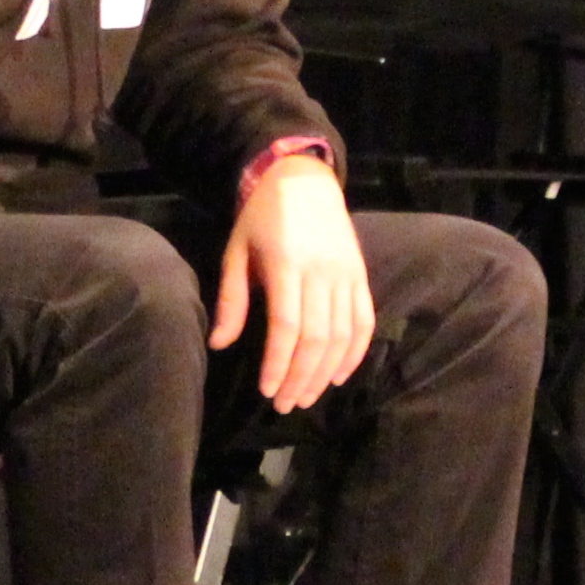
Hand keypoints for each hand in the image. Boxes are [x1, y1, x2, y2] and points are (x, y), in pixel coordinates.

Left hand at [208, 156, 375, 411]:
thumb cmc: (262, 218)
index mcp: (286, 264)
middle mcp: (321, 270)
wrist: (303, 180)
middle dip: (301, 377)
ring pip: (342, 334)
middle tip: (286, 405)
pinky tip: (339, 376)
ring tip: (307, 397)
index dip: (279, 363)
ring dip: (325, 372)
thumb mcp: (236, 251)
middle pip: (317, 337)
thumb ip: (231, 299)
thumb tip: (219, 344)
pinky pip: (364, 320)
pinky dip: (355, 352)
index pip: (287, 326)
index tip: (268, 390)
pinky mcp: (360, 275)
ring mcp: (346, 273)